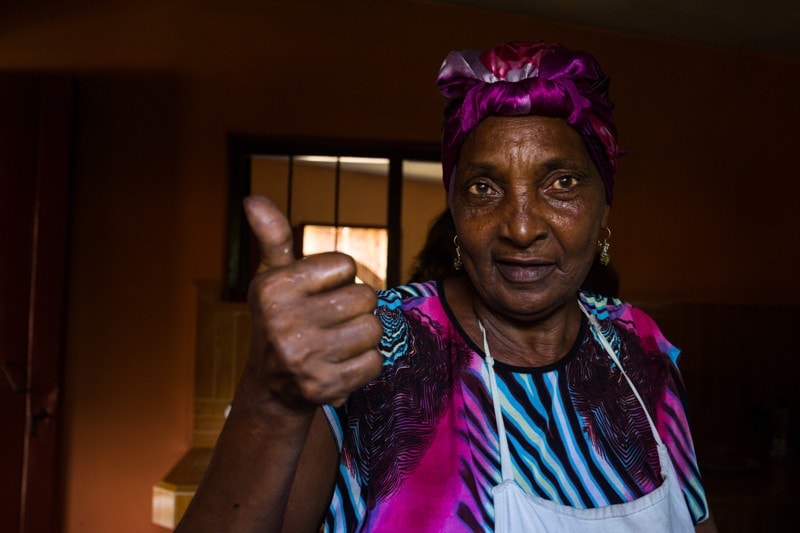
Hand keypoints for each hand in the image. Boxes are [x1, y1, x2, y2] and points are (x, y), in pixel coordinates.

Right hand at [243, 195, 383, 411]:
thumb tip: (253, 198)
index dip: (339, 278)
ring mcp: (303, 357)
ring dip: (364, 336)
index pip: (345, 265)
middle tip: (334, 320)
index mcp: (273, 287)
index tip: (319, 294)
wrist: (274, 387)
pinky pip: (375, 362)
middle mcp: (283, 322)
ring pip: (374, 330)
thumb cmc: (281, 319)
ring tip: (339, 342)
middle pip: (366, 298)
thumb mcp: (275, 277)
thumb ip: (273, 237)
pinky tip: (341, 364)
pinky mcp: (323, 387)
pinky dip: (366, 364)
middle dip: (357, 308)